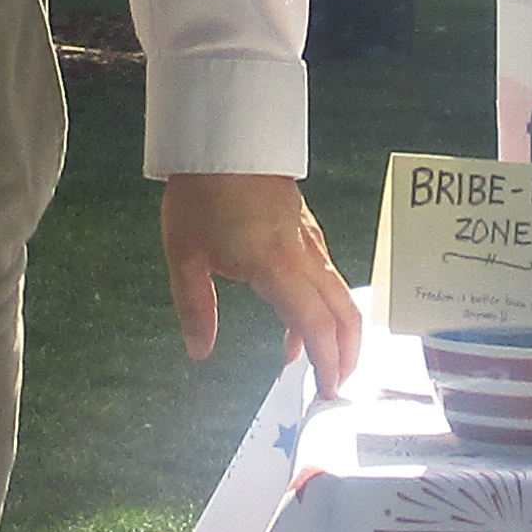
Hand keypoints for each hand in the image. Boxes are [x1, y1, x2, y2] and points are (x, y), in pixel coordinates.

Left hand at [164, 172, 360, 400]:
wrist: (222, 139)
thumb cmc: (201, 195)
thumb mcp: (185, 256)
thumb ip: (195, 308)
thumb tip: (199, 351)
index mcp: (277, 267)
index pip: (315, 326)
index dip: (327, 363)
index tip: (327, 392)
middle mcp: (304, 256)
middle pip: (343, 313)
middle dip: (346, 355)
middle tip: (335, 386)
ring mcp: (310, 241)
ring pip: (338, 294)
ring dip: (336, 332)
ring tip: (317, 361)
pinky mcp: (306, 229)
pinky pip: (326, 276)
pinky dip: (323, 307)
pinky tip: (295, 320)